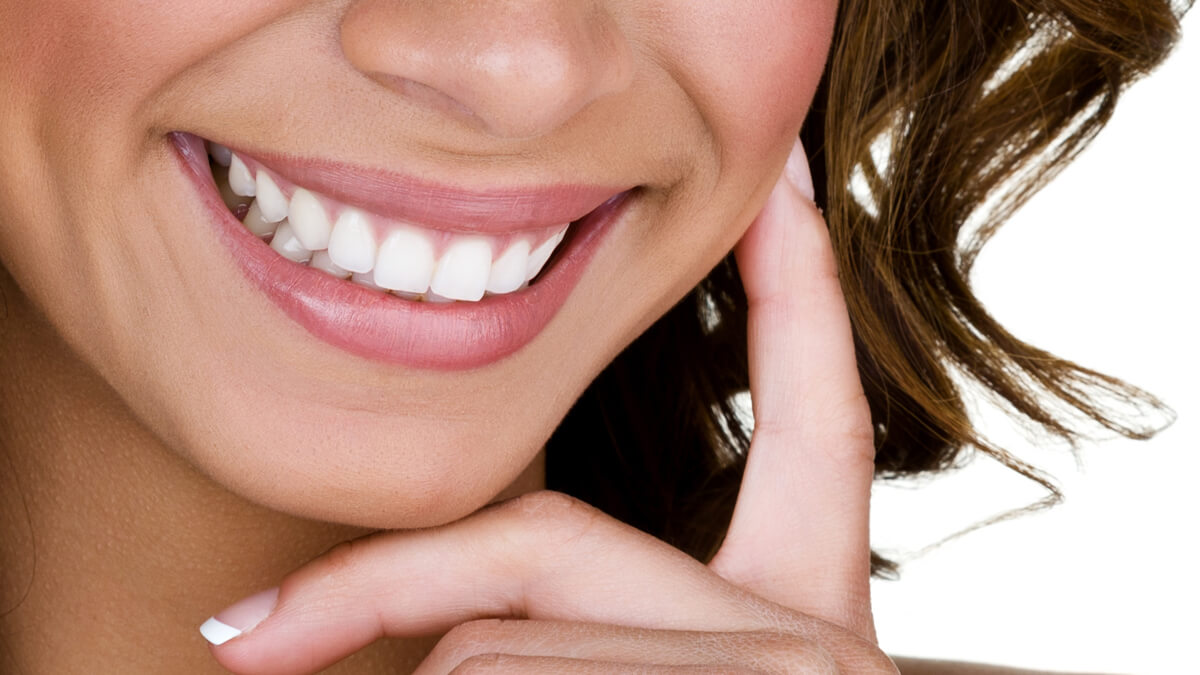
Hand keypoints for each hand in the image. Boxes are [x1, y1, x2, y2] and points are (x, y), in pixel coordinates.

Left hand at [202, 139, 895, 673]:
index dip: (803, 292)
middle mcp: (820, 631)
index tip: (784, 193)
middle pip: (548, 543)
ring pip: (499, 648)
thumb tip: (450, 643)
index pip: (822, 411)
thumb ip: (594, 625)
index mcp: (812, 605)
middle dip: (380, 585)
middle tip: (245, 646)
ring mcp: (793, 669)